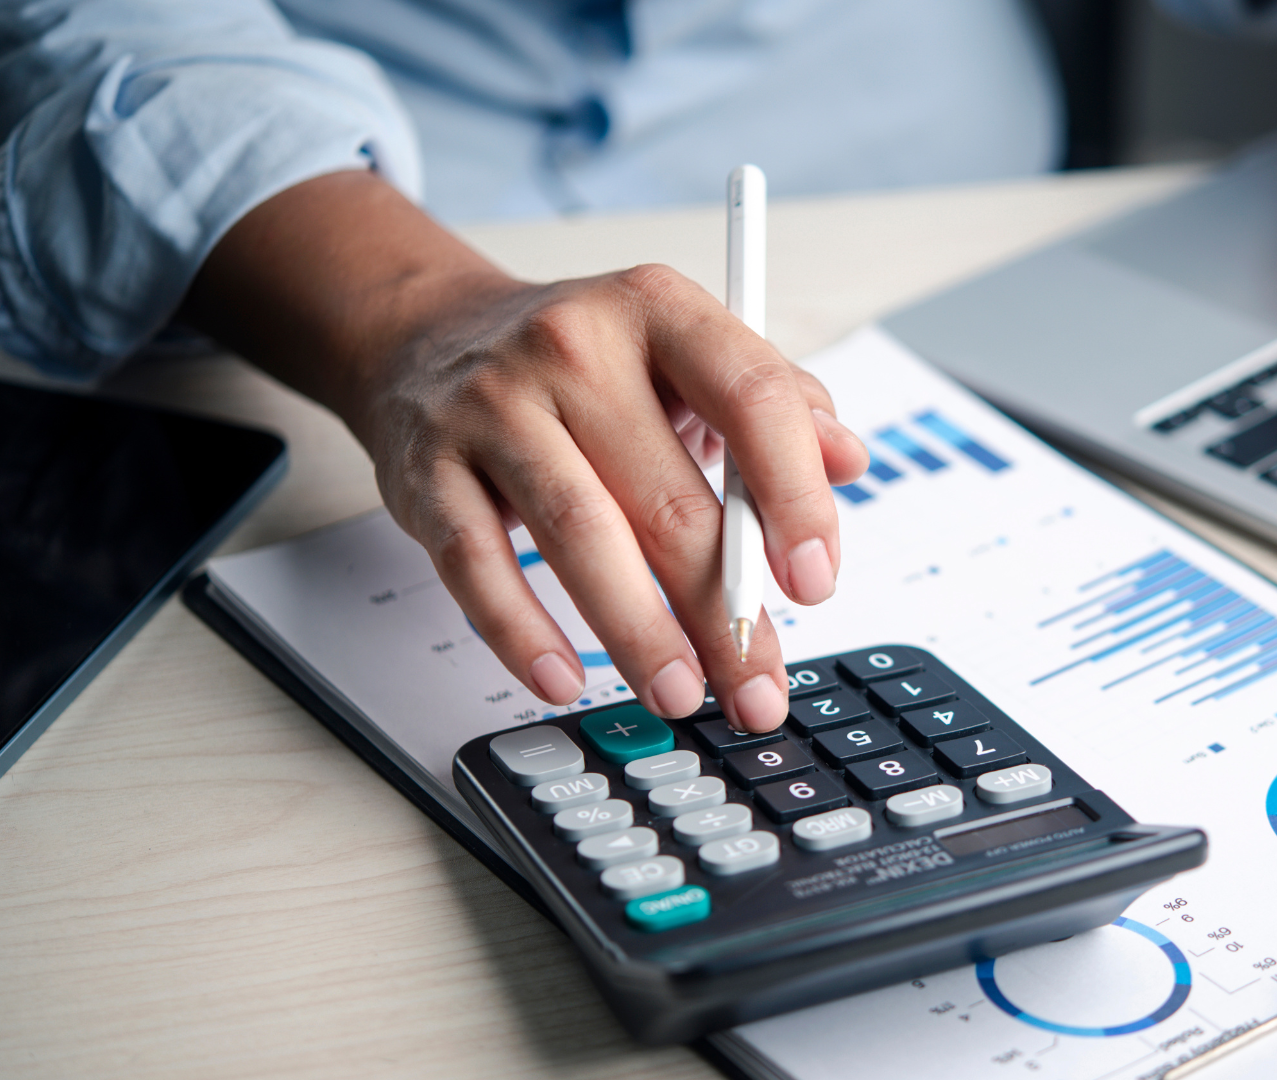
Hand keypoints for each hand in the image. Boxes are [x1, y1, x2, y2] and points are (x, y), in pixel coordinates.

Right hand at [183, 172, 867, 731]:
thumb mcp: (683, 354)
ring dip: (639, 632)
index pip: (752, 399)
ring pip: (582, 535)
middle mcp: (574, 348)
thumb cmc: (581, 364)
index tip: (816, 579)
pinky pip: (478, 567)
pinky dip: (523, 633)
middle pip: (670, 497)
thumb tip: (849, 459)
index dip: (796, 496)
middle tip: (756, 685)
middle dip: (724, 609)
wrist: (427, 336)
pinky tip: (564, 679)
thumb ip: (777, 402)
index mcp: (658, 311)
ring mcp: (493, 408)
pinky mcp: (429, 470)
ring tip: (680, 692)